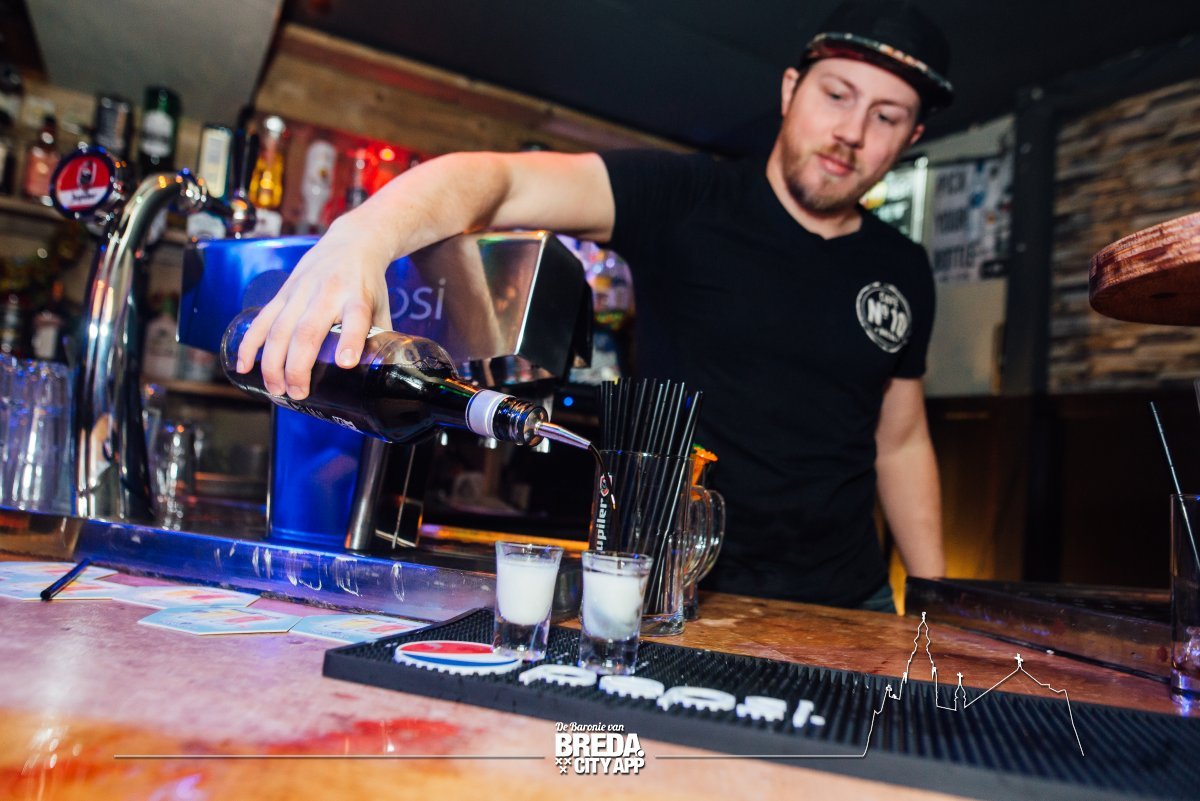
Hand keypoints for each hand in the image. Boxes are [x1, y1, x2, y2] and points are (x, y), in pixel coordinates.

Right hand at [233, 212, 393, 398]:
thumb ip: (380, 340)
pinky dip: (250, 343)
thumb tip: (382, 378)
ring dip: (273, 362)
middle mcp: (327, 293)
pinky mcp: (284, 292)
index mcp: (357, 297)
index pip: (355, 318)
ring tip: (275, 389)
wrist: (351, 242)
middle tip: (297, 393)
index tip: (346, 362)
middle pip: (307, 331)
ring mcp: (301, 292)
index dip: (350, 340)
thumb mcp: (381, 307)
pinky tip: (243, 366)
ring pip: (280, 329)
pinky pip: (263, 319)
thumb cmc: (368, 283)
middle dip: (298, 366)